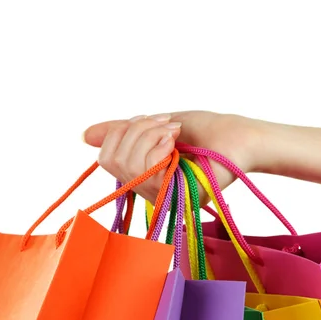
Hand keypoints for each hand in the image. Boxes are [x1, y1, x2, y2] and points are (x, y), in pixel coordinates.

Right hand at [82, 111, 271, 202]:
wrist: (237, 136)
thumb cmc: (203, 131)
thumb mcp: (154, 125)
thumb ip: (121, 132)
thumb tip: (83, 136)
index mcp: (141, 174)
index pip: (106, 157)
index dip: (122, 131)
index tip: (154, 120)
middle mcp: (147, 190)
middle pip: (111, 161)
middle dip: (136, 131)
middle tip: (167, 125)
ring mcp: (160, 197)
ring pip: (127, 165)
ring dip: (149, 136)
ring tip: (174, 133)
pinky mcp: (174, 199)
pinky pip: (145, 172)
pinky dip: (158, 147)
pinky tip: (176, 143)